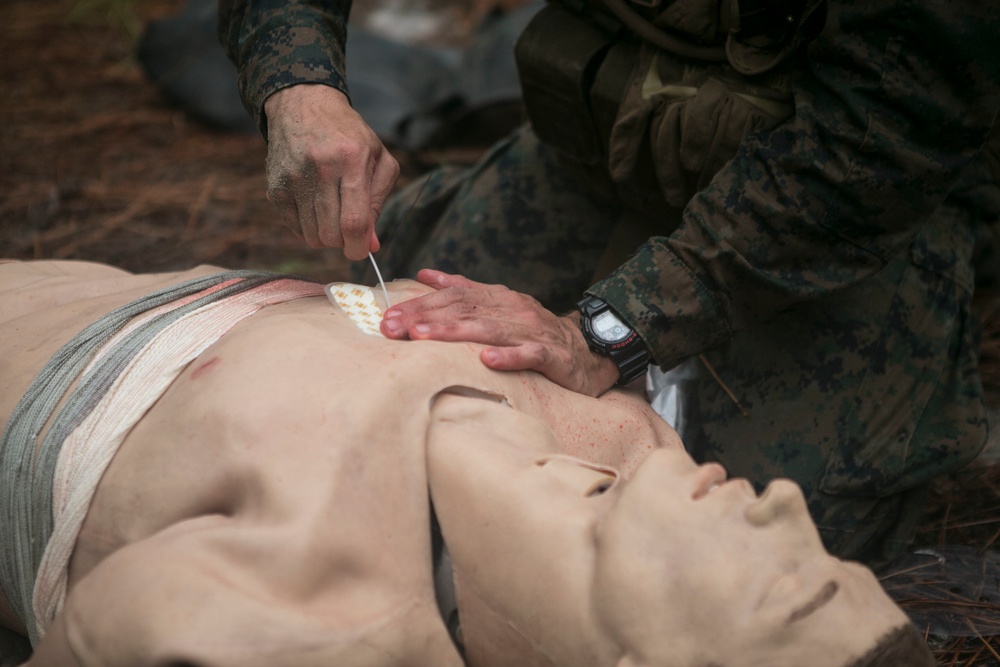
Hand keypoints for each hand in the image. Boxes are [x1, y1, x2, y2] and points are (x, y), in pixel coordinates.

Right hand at [263, 84, 399, 258]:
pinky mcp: (276, 186)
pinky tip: (315, 208)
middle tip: (348, 230)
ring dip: (326, 236)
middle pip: (332, 233)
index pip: (354, 221)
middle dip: (344, 242)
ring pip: (312, 236)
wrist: (304, 106)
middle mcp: (321, 167)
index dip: (359, 246)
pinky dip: (308, 228)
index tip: (361, 251)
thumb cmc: (350, 137)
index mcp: (352, 159)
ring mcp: (294, 177)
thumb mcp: (378, 159)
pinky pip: (295, 228)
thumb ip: (379, 201)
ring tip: (332, 214)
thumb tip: (371, 244)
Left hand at [380, 269, 620, 395]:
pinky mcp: (552, 356)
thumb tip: (425, 274)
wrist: (587, 349)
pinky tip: (487, 360)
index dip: (419, 305)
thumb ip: (463, 288)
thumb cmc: (533, 330)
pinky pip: (529, 355)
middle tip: (393, 328)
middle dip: (425, 318)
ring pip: (489, 330)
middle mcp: (512, 309)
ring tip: (424, 338)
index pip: (452, 296)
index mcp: (497, 297)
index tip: (388, 316)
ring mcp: (532, 331)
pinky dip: (509, 357)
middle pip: (464, 311)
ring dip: (454, 333)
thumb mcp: (497, 304)